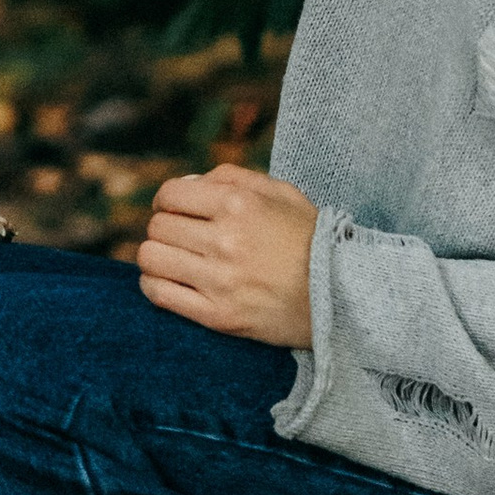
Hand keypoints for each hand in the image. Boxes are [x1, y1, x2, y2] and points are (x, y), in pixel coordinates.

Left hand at [134, 163, 319, 346]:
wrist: (342, 298)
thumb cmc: (310, 240)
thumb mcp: (282, 193)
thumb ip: (232, 178)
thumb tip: (186, 184)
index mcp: (239, 204)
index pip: (169, 195)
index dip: (166, 200)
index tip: (174, 210)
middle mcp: (225, 240)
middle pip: (158, 227)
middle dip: (164, 227)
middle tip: (180, 237)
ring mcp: (219, 281)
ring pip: (151, 258)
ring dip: (156, 256)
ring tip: (172, 259)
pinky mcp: (218, 316)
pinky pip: (159, 295)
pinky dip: (153, 285)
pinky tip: (168, 281)